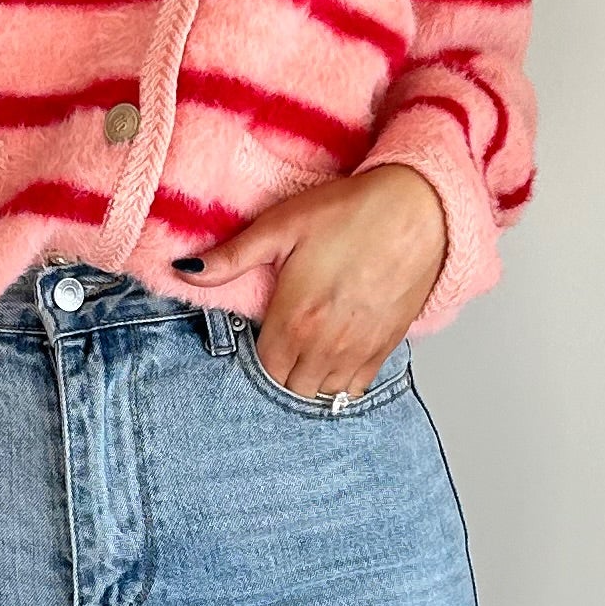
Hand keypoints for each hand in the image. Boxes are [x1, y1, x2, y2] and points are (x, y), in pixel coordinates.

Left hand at [184, 163, 446, 397]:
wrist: (420, 211)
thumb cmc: (351, 212)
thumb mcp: (281, 225)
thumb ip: (231, 257)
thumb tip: (184, 270)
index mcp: (294, 321)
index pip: (262, 369)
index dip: (255, 355)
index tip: (258, 334)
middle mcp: (325, 346)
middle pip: (290, 387)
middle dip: (279, 371)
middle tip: (279, 343)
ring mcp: (358, 351)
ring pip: (322, 394)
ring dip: (309, 380)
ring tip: (305, 352)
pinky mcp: (386, 347)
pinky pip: (355, 388)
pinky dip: (340, 382)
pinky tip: (334, 359)